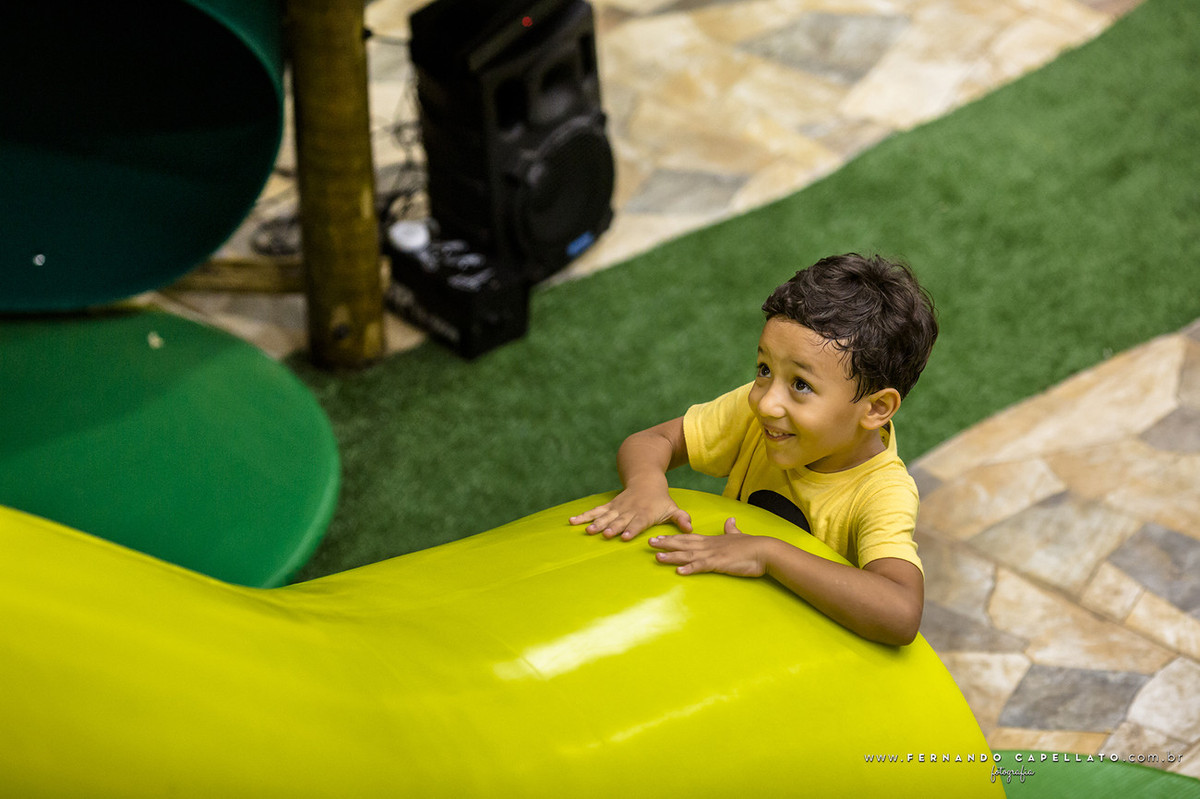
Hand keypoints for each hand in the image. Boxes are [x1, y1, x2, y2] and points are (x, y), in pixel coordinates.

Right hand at [568, 487, 692, 540]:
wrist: (645, 477)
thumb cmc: (660, 499)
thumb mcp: (672, 507)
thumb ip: (680, 518)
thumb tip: (690, 527)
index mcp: (644, 513)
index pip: (638, 523)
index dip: (631, 529)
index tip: (624, 537)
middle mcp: (629, 510)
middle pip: (619, 521)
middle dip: (611, 528)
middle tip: (603, 535)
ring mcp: (617, 508)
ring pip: (605, 515)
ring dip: (596, 523)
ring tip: (587, 530)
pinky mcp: (609, 506)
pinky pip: (595, 511)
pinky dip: (584, 516)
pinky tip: (572, 521)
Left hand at [649, 517, 768, 576]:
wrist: (764, 550)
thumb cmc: (752, 546)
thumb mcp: (738, 535)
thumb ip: (731, 529)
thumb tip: (730, 520)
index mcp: (711, 540)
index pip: (687, 538)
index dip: (672, 537)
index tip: (658, 537)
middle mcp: (708, 545)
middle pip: (683, 544)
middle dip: (666, 544)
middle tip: (649, 543)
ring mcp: (712, 554)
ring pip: (687, 555)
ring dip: (672, 556)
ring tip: (657, 557)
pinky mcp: (719, 564)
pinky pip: (701, 566)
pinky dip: (690, 568)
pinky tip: (679, 571)